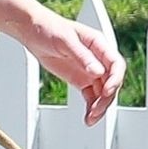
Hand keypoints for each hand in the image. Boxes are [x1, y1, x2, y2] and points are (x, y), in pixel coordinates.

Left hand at [21, 6, 125, 126]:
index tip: (107, 91)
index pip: (116, 64)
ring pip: (102, 92)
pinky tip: (88, 117)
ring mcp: (90, 70)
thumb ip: (82, 56)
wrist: (32, 32)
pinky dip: (91, 107)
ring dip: (99, 107)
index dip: (115, 79)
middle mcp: (98, 59)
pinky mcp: (80, 80)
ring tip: (91, 119)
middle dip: (106, 98)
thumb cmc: (49, 29)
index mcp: (99, 44)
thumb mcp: (65, 40)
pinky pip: (91, 96)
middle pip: (111, 82)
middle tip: (96, 110)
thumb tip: (97, 71)